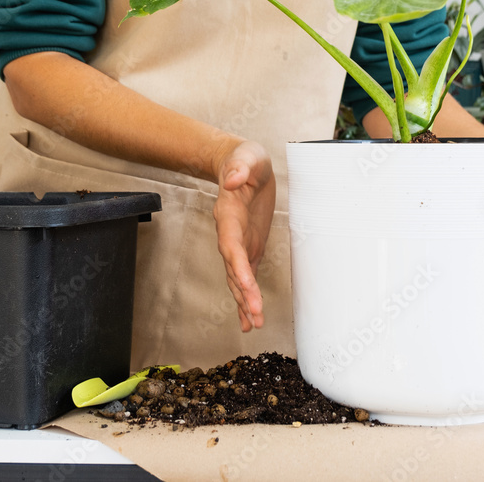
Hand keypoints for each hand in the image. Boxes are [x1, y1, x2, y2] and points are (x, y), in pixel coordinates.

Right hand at [212, 140, 275, 331]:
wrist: (242, 166)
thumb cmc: (245, 161)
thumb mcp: (246, 158)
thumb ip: (240, 168)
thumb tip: (234, 180)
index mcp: (228, 215)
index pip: (231, 245)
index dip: (238, 266)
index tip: (247, 284)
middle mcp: (229, 234)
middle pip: (234, 268)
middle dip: (243, 292)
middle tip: (255, 315)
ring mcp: (238, 243)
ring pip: (237, 278)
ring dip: (245, 301)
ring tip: (253, 324)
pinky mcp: (248, 248)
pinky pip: (246, 276)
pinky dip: (247, 297)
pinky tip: (250, 317)